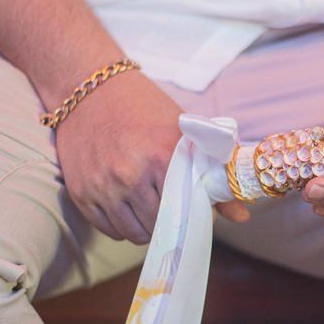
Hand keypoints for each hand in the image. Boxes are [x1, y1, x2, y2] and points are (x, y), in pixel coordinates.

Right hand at [54, 71, 247, 243]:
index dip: (195, 215)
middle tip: (175, 212)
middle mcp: (131, 174)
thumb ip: (213, 174)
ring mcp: (104, 186)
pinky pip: (109, 229)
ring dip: (147, 230)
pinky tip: (130, 210)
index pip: (187, 209)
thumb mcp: (182, 132)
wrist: (90, 90)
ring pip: (134, 233)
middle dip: (171, 224)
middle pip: (160, 225)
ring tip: (153, 213)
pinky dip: (122, 227)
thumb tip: (242, 216)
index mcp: (162, 156)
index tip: (198, 212)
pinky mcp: (81, 193)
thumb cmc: (143, 108)